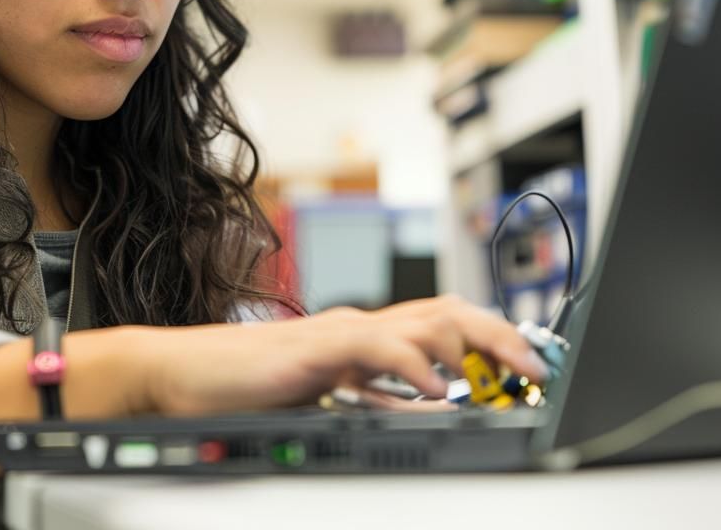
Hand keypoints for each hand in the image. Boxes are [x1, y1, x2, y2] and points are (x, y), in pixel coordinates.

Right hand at [67, 294, 547, 418]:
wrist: (182, 378)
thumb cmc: (246, 389)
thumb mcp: (329, 397)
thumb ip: (375, 397)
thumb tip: (429, 407)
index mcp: (367, 334)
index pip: (444, 321)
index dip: (494, 338)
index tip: (532, 365)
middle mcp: (360, 324)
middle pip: (448, 311)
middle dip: (501, 336)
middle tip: (538, 367)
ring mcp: (339, 332)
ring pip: (423, 320)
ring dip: (469, 350)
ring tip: (502, 378)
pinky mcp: (314, 349)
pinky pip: (375, 348)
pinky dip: (412, 367)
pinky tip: (434, 389)